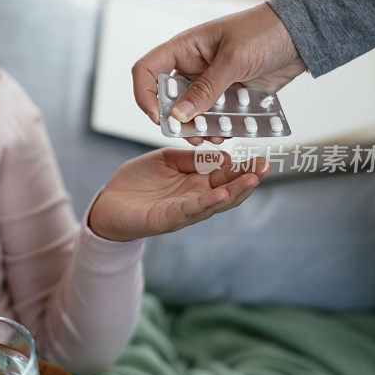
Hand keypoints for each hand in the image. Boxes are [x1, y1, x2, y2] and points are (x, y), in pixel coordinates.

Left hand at [88, 148, 268, 241]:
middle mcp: (195, 199)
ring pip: (214, 203)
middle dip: (248, 179)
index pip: (226, 175)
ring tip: (252, 179)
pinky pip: (189, 211)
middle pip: (228, 190)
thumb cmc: (137, 181)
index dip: (244, 168)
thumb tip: (222, 155)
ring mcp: (183, 211)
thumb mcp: (165, 160)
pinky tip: (221, 194)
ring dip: (235, 191)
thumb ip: (191, 158)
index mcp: (196, 183)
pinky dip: (206, 203)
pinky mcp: (166, 219)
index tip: (262, 157)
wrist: (108, 203)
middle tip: (267, 166)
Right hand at [132, 2, 306, 145]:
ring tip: (212, 138)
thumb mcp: (234, 59)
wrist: (302, 35)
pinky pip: (215, 117)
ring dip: (198, 128)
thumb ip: (206, 89)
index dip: (145, 94)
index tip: (159, 116)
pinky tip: (228, 133)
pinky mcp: (227, 96)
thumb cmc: (266, 31)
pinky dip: (218, 128)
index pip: (147, 70)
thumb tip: (179, 115)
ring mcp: (209, 83)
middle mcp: (192, 67)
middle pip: (167, 98)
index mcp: (184, 48)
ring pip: (191, 112)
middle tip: (190, 134)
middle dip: (175, 120)